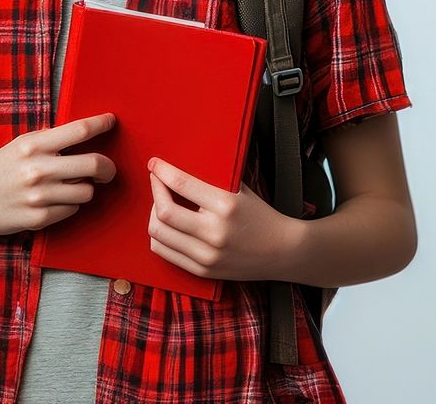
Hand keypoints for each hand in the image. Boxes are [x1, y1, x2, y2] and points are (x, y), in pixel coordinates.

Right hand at [0, 113, 116, 237]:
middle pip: (93, 163)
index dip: (101, 124)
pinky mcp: (38, 219)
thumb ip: (50, 141)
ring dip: (85, 188)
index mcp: (33, 144)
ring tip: (72, 185)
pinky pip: (72, 209)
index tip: (112, 121)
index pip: (79, 130)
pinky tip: (55, 200)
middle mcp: (37, 169)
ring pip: (87, 191)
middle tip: (107, 170)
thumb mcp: (21, 145)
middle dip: (108, 168)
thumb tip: (87, 134)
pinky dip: (70, 204)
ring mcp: (38, 196)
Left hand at [146, 157, 300, 282]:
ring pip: (159, 234)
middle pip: (164, 212)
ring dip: (153, 214)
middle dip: (155, 191)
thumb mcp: (239, 189)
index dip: (162, 171)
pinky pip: (164, 252)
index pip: (181, 184)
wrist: (282, 251)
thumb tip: (176, 165)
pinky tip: (166, 224)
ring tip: (161, 203)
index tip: (154, 163)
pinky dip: (159, 235)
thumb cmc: (259, 214)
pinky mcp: (203, 271)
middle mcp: (214, 233)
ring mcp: (207, 256)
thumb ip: (210, 178)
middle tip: (157, 181)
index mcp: (225, 206)